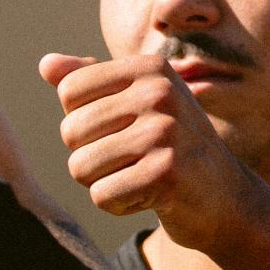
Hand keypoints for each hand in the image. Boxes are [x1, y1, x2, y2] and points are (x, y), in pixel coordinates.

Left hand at [40, 53, 256, 253]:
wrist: (224, 198)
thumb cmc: (171, 147)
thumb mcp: (136, 105)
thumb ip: (91, 82)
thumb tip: (45, 64)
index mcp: (149, 68)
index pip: (69, 91)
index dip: (82, 121)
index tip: (118, 131)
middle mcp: (159, 93)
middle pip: (71, 131)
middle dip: (90, 157)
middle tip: (130, 162)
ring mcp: (165, 133)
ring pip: (81, 167)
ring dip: (102, 183)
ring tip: (138, 178)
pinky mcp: (167, 174)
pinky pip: (103, 196)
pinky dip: (118, 205)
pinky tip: (148, 197)